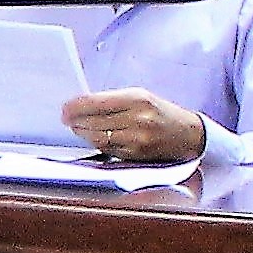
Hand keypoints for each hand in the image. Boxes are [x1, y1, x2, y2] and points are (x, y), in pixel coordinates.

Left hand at [61, 87, 205, 164]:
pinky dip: (96, 143)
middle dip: (76, 121)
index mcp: (137, 99)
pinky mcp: (136, 155)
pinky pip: (107, 150)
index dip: (75, 106)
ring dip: (83, 133)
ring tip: (77, 127)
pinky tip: (92, 137)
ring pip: (98, 138)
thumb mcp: (140, 96)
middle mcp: (137, 120)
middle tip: (66, 118)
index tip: (65, 108)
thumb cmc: (160, 112)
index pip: (96, 103)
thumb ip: (113, 100)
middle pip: (94, 122)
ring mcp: (137, 140)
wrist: (188, 134)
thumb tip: (80, 105)